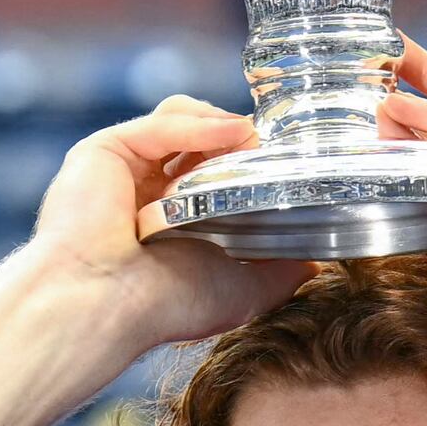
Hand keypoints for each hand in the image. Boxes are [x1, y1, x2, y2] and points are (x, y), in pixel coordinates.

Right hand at [23, 97, 307, 360]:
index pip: (216, 171)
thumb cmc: (166, 306)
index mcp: (174, 221)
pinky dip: (199, 125)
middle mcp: (147, 191)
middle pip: (200, 139)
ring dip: (221, 125)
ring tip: (252, 142)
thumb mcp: (246, 290)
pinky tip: (232, 135)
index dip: (250, 162)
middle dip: (240, 139)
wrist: (106, 306)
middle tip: (275, 148)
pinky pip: (160, 123)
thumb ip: (283, 270)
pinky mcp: (104, 151)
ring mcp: (125, 168)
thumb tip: (321, 260)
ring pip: (180, 119)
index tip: (286, 164)